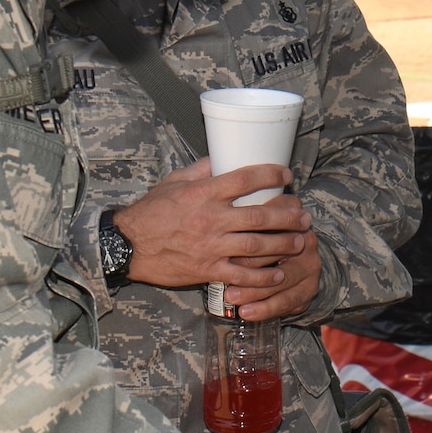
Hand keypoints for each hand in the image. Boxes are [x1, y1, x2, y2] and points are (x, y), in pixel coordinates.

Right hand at [112, 158, 310, 290]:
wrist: (128, 245)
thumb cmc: (151, 211)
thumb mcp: (174, 181)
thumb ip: (201, 169)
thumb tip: (224, 156)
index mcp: (203, 193)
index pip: (245, 179)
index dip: (270, 176)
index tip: (285, 176)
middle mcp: (210, 219)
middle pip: (260, 216)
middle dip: (288, 215)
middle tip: (304, 215)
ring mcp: (210, 246)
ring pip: (257, 246)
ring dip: (283, 244)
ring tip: (299, 242)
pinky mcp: (207, 269)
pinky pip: (241, 274)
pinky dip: (263, 276)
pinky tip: (278, 274)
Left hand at [223, 232, 320, 321]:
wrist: (296, 255)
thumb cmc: (269, 239)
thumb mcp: (262, 228)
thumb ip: (248, 229)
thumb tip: (222, 234)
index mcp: (295, 228)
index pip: (272, 240)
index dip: (247, 251)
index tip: (226, 259)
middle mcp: (307, 250)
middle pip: (277, 266)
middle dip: (250, 279)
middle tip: (227, 290)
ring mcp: (310, 272)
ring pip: (282, 288)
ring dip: (256, 296)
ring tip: (235, 302)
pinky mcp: (308, 291)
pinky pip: (287, 304)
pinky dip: (266, 310)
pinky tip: (249, 314)